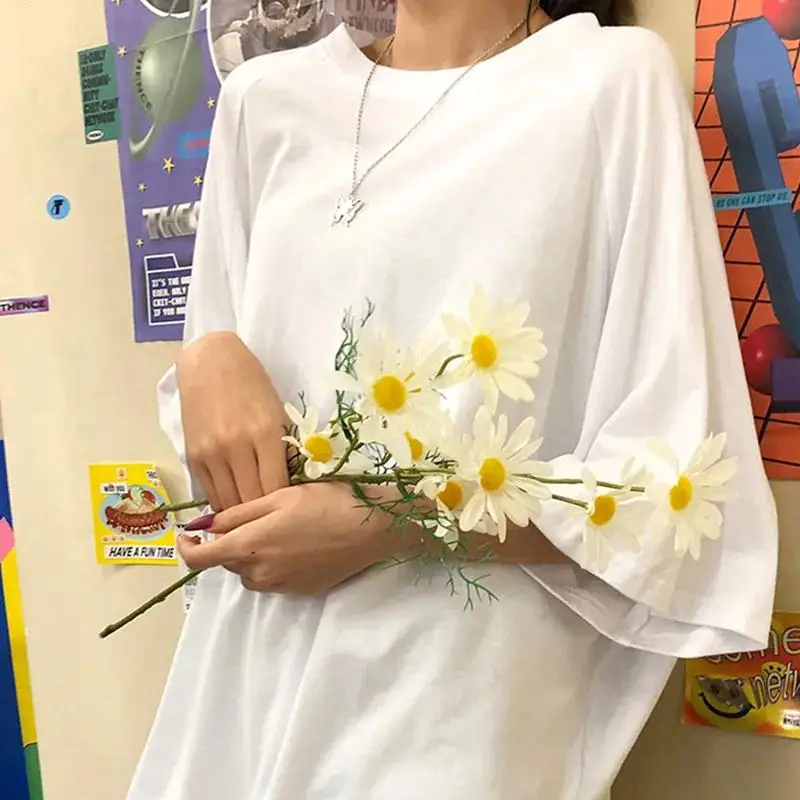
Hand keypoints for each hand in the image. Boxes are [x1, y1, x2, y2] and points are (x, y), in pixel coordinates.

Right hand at [176, 331, 287, 509]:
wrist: (211, 362)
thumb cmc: (253, 385)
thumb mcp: (277, 414)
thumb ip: (282, 451)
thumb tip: (287, 488)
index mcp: (266, 434)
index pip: (276, 488)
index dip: (282, 505)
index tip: (288, 512)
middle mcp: (237, 447)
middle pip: (251, 500)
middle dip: (262, 515)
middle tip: (273, 523)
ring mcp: (212, 453)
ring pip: (228, 502)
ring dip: (241, 514)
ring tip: (253, 519)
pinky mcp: (193, 456)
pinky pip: (210, 493)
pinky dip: (223, 502)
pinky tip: (234, 505)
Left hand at [177, 483, 418, 594]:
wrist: (372, 529)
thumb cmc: (326, 502)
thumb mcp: (279, 497)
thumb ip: (237, 514)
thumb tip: (203, 526)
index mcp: (250, 546)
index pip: (201, 559)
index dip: (186, 548)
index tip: (187, 533)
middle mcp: (260, 572)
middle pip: (228, 563)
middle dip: (228, 543)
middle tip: (250, 517)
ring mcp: (281, 586)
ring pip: (250, 574)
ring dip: (250, 556)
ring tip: (276, 530)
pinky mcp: (301, 591)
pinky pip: (273, 580)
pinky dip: (272, 564)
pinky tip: (296, 544)